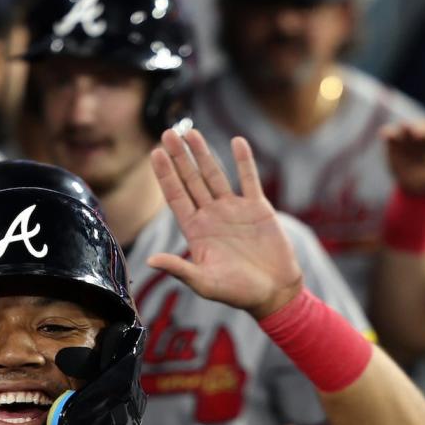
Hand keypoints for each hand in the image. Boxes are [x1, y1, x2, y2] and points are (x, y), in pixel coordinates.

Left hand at [148, 129, 302, 319]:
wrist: (273, 292)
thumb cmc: (236, 292)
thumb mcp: (204, 282)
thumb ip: (179, 268)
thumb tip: (150, 261)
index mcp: (195, 231)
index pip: (176, 197)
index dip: (165, 175)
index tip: (154, 154)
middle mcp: (211, 216)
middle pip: (191, 180)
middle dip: (179, 157)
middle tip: (167, 133)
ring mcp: (233, 210)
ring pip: (215, 175)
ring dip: (203, 154)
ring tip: (191, 132)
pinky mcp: (257, 208)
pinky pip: (249, 179)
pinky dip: (244, 161)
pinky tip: (236, 142)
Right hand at [383, 120, 424, 195]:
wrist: (422, 187)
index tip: (417, 134)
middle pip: (419, 127)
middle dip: (412, 128)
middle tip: (407, 130)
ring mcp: (409, 138)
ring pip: (403, 130)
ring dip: (397, 130)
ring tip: (388, 133)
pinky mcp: (396, 144)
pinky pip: (392, 137)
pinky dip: (388, 134)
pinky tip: (383, 134)